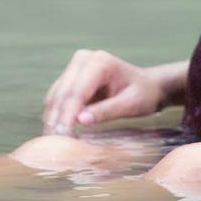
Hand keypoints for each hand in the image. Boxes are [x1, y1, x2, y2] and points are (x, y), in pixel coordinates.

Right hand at [41, 48, 163, 133]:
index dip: (68, 113)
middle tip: (54, 140)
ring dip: (53, 115)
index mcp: (100, 62)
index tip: (63, 133)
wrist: (147, 85)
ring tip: (52, 138)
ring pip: (56, 93)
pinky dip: (56, 112)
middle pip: (63, 91)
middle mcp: (84, 59)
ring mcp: (76, 66)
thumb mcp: (131, 104)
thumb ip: (107, 111)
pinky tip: (57, 129)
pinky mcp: (72, 77)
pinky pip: (58, 95)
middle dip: (57, 116)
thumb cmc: (143, 94)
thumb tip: (80, 121)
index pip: (77, 91)